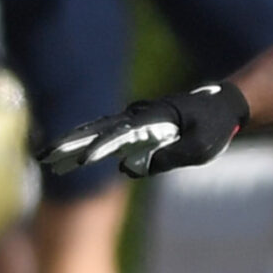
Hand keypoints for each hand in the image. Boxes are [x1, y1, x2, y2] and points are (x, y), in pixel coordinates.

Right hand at [39, 81, 249, 178]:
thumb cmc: (215, 127)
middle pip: (100, 131)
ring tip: (49, 156)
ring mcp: (140, 119)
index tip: (80, 161)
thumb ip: (168, 157)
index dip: (100, 148)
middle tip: (45, 157)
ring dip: (74, 142)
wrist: (226, 104)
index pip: (121, 136)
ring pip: (100, 130)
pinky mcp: (141, 125)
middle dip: (72, 145)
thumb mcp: (200, 147)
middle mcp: (142, 117)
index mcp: (155, 119)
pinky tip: (73, 147)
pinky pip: (109, 132)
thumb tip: (129, 168)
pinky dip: (89, 138)